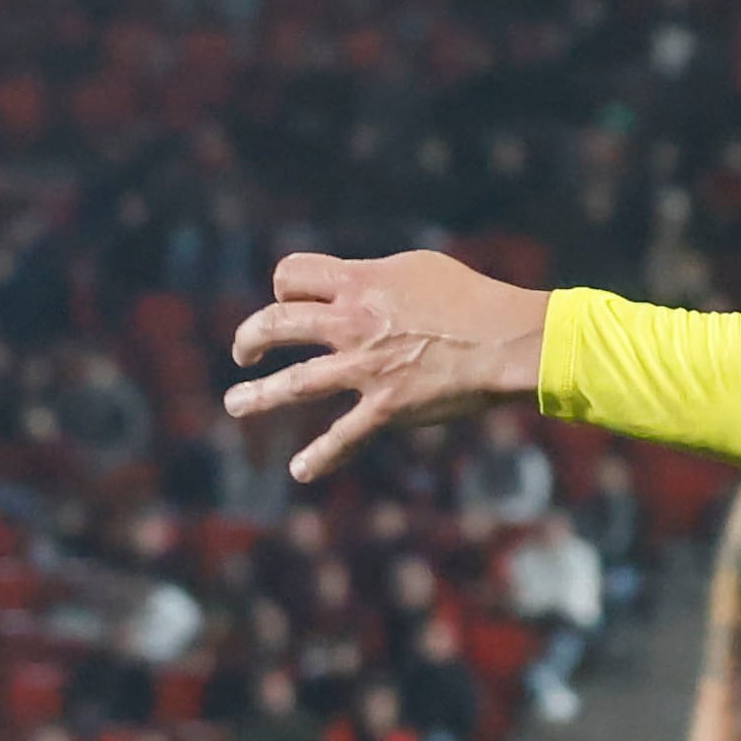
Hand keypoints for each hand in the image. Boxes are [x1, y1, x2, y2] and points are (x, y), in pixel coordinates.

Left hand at [223, 250, 548, 481]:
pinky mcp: (386, 408)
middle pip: (276, 323)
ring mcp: (365, 369)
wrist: (506, 341)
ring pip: (294, 382)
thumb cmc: (471, 299)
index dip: (284, 287)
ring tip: (234, 403)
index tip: (292, 301)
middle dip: (251, 337)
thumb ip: (376, 277)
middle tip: (244, 351)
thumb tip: (353, 285)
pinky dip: (319, 457)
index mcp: (360, 283)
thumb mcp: (417, 269)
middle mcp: (353, 323)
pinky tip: (298, 471)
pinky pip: (343, 437)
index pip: (292, 275)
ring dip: (257, 395)